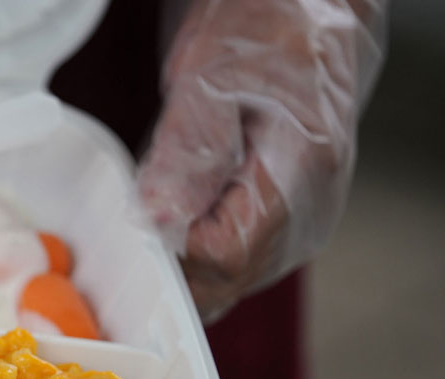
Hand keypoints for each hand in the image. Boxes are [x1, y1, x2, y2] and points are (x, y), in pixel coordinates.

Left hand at [138, 0, 385, 320]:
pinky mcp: (286, 226)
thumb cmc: (260, 31)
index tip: (138, 224)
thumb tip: (158, 220)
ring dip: (180, 261)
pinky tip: (178, 218)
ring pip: (226, 282)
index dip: (170, 252)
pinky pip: (232, 264)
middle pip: (225, 282)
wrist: (299, 15)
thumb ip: (185, 152)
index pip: (222, 256)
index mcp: (298, 174)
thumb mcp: (209, 77)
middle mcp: (309, 213)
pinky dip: (195, 253)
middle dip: (170, 265)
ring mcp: (301, 225)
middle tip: (138, 224)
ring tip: (162, 209)